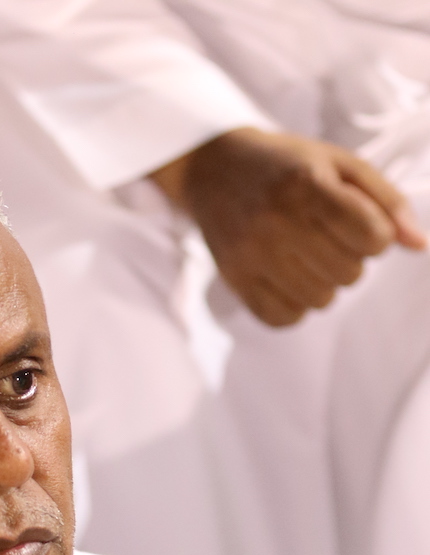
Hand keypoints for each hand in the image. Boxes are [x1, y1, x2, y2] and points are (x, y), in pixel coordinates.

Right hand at [151, 127, 426, 326]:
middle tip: (327, 237)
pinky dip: (297, 305)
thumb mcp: (340, 164)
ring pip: (321, 299)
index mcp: (308, 185)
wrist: (214, 168)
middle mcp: (277, 222)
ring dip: (324, 283)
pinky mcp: (236, 281)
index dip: (377, 235)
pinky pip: (285, 318)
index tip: (360, 223)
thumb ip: (385, 201)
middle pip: (349, 273)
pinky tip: (290, 278)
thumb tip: (418, 245)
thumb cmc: (287, 166)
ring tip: (307, 255)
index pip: (372, 236)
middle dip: (350, 258)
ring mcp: (253, 256)